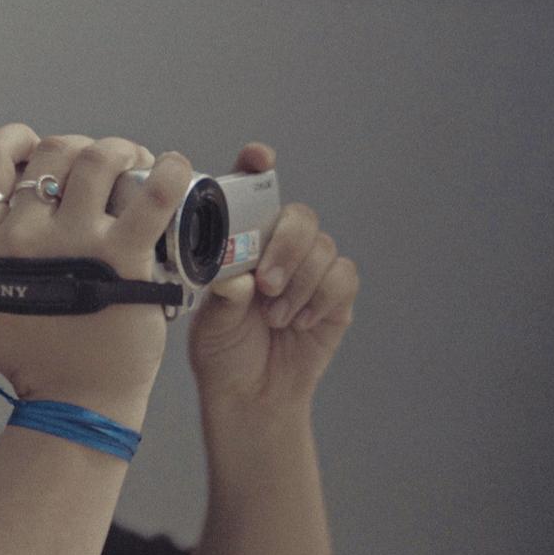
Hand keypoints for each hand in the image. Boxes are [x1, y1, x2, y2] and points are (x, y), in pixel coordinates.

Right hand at [0, 125, 195, 428]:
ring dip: (121, 149)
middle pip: (51, 153)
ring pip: (96, 159)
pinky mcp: (126, 258)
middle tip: (101, 166)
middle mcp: (27, 236)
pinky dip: (167, 172)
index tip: (36, 148)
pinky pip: (152, 197)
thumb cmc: (27, 358)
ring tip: (135, 163)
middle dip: (78, 147)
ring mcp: (77, 243)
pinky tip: (173, 164)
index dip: (15, 141)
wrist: (78, 402)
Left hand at [187, 143, 359, 414]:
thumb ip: (224, 297)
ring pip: (323, 246)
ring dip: (300, 282)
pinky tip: (300, 321)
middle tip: (267, 285)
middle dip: (286, 246)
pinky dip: (322, 298)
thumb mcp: (209, 324)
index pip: (251, 192)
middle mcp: (277, 248)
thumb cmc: (221, 352)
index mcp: (240, 243)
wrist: (250, 396)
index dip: (257, 166)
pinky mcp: (336, 296)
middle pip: (298, 216)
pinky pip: (343, 276)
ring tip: (274, 317)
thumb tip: (239, 278)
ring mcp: (309, 269)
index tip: (258, 158)